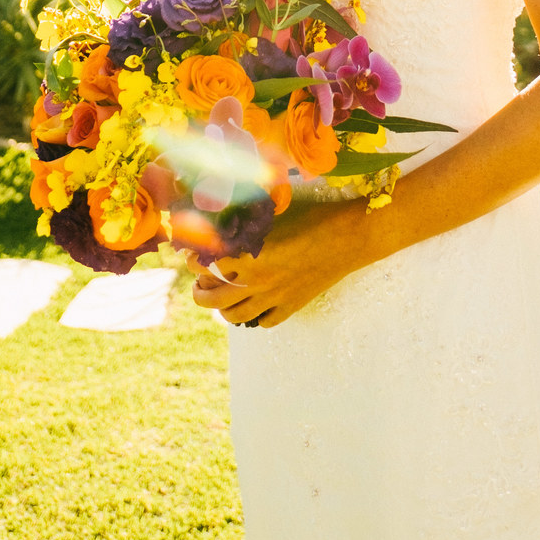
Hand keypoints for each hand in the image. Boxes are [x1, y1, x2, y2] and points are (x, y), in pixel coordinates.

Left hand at [185, 200, 369, 328]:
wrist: (350, 237)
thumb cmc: (315, 217)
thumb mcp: (275, 216)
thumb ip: (247, 225)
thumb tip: (222, 224)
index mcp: (251, 257)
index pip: (209, 264)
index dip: (194, 259)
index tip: (189, 253)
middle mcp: (259, 283)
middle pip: (214, 298)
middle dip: (199, 290)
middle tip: (198, 281)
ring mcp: (275, 299)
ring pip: (234, 315)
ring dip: (220, 307)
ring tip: (218, 296)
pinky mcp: (292, 307)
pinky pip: (263, 322)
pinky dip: (252, 317)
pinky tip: (252, 305)